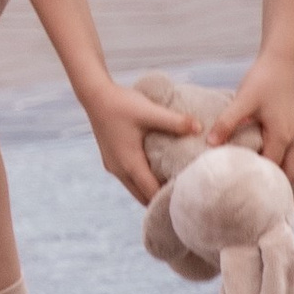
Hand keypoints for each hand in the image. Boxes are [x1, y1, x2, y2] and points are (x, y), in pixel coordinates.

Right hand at [85, 78, 196, 206]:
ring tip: (173, 184)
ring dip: (151, 190)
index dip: (169, 199)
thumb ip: (175, 122)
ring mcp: (113, 165)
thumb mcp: (149, 111)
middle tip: (184, 194)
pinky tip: (156, 169)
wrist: (94, 94)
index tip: (188, 199)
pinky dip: (142, 181)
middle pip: (143, 197)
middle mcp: (119, 170)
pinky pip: (129, 178)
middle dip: (161, 199)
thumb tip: (199, 129)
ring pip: (135, 189)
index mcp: (130, 163)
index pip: (151, 194)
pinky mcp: (111, 159)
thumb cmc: (121, 103)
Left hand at [206, 56, 293, 176]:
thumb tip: (210, 144)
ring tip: (255, 175)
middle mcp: (293, 138)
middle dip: (275, 183)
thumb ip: (226, 123)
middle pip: (289, 173)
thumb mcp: (242, 101)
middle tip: (252, 189)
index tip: (241, 187)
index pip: (272, 169)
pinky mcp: (293, 125)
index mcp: (281, 136)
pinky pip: (289, 150)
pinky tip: (259, 154)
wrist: (280, 61)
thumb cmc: (262, 80)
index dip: (257, 179)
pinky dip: (278, 157)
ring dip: (277, 170)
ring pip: (291, 162)